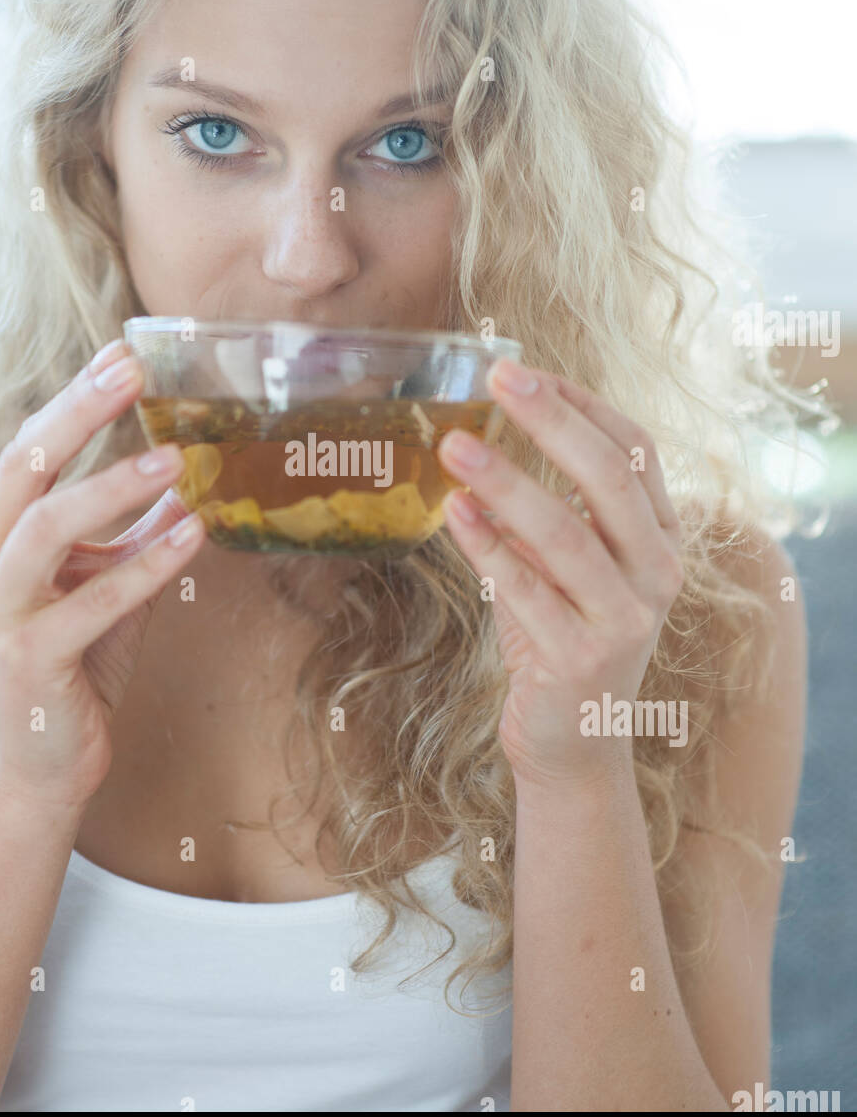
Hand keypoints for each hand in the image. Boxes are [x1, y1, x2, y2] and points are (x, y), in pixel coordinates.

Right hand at [0, 339, 205, 812]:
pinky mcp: (30, 656)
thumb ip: (129, 529)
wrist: (43, 763)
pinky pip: (95, 599)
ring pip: (50, 527)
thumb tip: (185, 472)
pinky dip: (149, 564)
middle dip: (80, 413)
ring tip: (175, 457)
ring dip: (115, 484)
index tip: (123, 353)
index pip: (25, 450)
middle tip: (135, 371)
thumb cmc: (73, 662)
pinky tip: (196, 533)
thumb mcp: (100, 581)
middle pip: (24, 468)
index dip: (74, 399)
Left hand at [438, 360, 684, 790]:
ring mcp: (624, 618)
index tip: (526, 370)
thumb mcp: (565, 568)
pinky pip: (523, 588)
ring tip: (454, 444)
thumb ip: (548, 510)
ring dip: (505, 481)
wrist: (574, 746)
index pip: (634, 451)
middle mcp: (657, 574)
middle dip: (551, 421)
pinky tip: (452, 511)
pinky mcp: (581, 658)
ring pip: (563, 532)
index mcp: (663, 539)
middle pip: (607, 477)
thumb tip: (486, 434)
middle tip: (497, 378)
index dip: (582, 405)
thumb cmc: (561, 640)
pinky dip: (485, 545)